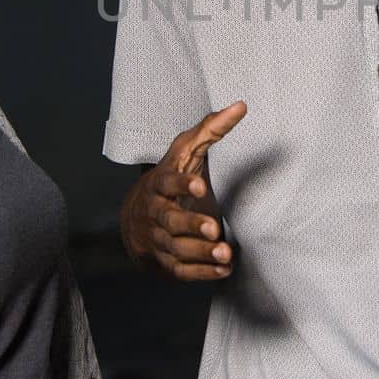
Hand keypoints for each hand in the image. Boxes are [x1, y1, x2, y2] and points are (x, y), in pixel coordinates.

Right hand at [121, 101, 246, 280]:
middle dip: (190, 225)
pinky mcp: (166, 261)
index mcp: (160, 184)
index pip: (167, 183)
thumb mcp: (185, 151)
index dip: (182, 186)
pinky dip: (201, 272)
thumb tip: (241, 105)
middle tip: (213, 227)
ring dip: (200, 252)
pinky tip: (224, 269)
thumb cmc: (170, 177)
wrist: (137, 215)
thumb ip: (211, 129)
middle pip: (169, 221)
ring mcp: (159, 239)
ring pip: (176, 249)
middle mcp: (156, 213)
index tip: (200, 187)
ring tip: (225, 253)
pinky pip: (181, 270)